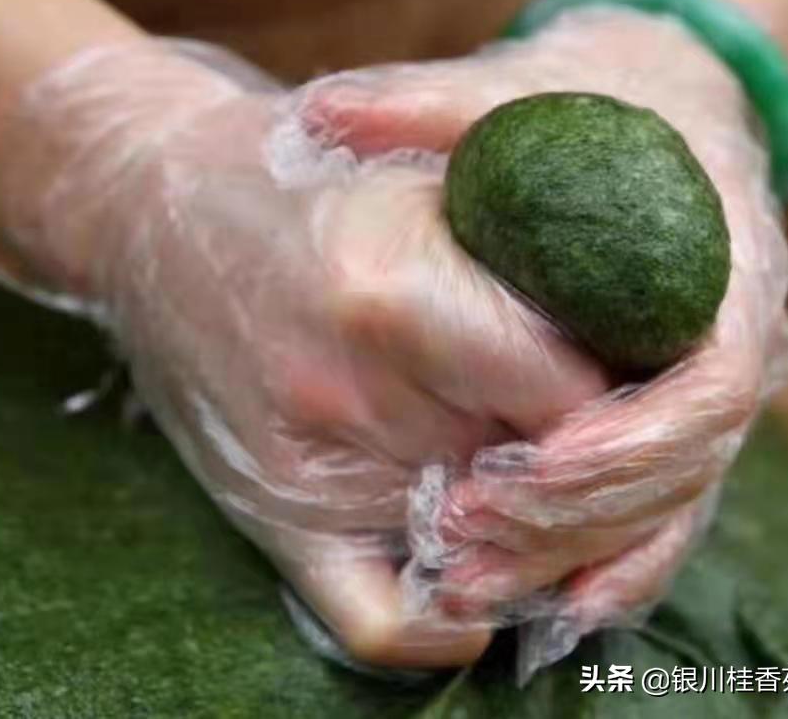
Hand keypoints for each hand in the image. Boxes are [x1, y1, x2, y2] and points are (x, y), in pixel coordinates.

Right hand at [3, 40, 603, 667]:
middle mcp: (350, 394)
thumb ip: (525, 240)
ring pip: (485, 553)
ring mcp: (308, 469)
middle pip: (537, 477)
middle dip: (589, 458)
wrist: (154, 207)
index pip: (573, 394)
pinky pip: (376, 619)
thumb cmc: (299, 177)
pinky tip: (479, 590)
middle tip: (604, 427)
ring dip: (538, 527)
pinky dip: (442, 624)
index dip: (623, 384)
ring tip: (550, 475)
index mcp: (395, 293)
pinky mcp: (273, 517)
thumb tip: (631, 324)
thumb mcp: (421, 164)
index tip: (634, 367)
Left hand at [300, 9, 787, 670]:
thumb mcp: (520, 94)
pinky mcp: (668, 409)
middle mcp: (731, 339)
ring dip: (575, 551)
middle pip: (686, 465)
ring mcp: (703, 382)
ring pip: (668, 503)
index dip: (624, 440)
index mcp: (725, 264)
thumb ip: (426, 104)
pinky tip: (542, 603)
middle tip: (466, 531)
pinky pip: (657, 505)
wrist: (661, 108)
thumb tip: (314, 113)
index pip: (710, 383)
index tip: (517, 464)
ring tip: (470, 579)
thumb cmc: (597, 102)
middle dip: (578, 514)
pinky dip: (607, 561)